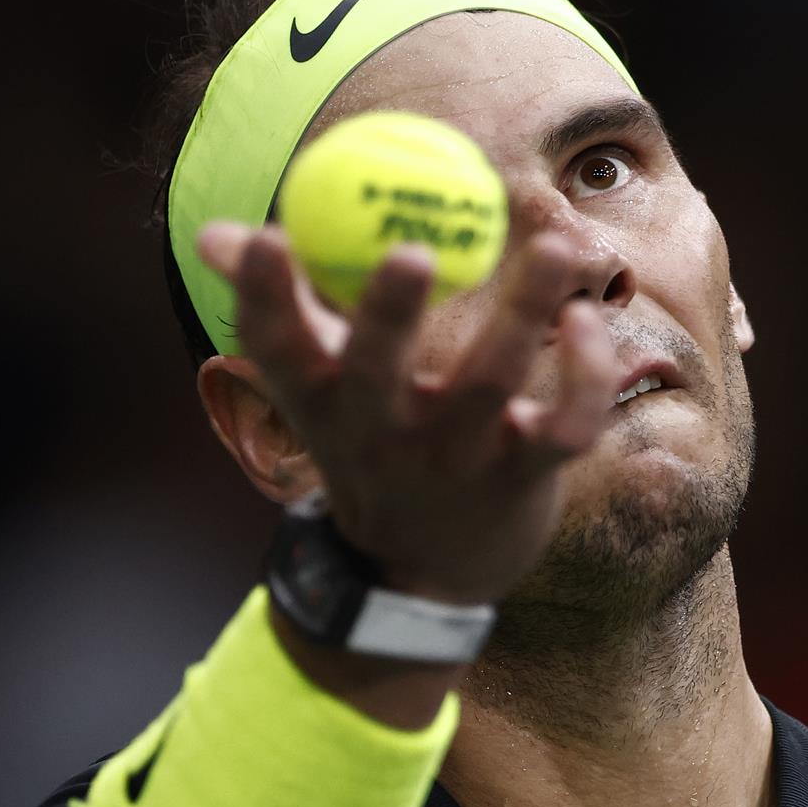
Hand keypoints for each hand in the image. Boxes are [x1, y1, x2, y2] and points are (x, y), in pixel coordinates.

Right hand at [197, 222, 619, 606]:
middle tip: (410, 249)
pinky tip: (590, 318)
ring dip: (526, 311)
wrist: (428, 573)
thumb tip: (217, 233)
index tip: (269, 236)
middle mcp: (385, 431)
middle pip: (379, 370)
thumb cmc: (373, 447)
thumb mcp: (317, 390)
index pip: (280, 348)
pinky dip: (586, 375)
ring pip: (491, 380)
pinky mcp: (526, 474)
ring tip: (556, 243)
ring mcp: (458, 456)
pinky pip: (565, 424)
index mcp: (327, 401)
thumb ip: (281, 309)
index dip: (267, 295)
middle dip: (389, 313)